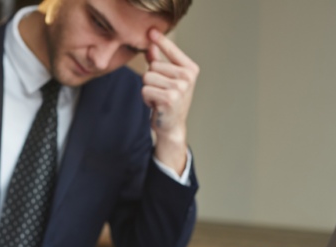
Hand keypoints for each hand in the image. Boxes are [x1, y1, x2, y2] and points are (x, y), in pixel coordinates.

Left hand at [142, 28, 199, 174]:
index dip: (161, 41)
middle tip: (161, 92)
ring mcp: (179, 88)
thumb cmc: (169, 101)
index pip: (172, 50)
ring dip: (148, 89)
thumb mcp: (167, 79)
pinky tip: (156, 105)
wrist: (172, 126)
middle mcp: (187, 77)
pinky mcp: (168, 99)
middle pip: (153, 66)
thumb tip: (150, 45)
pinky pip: (145, 90)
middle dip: (151, 79)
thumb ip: (158, 61)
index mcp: (190, 69)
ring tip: (159, 98)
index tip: (151, 31)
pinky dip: (146, 98)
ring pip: (147, 77)